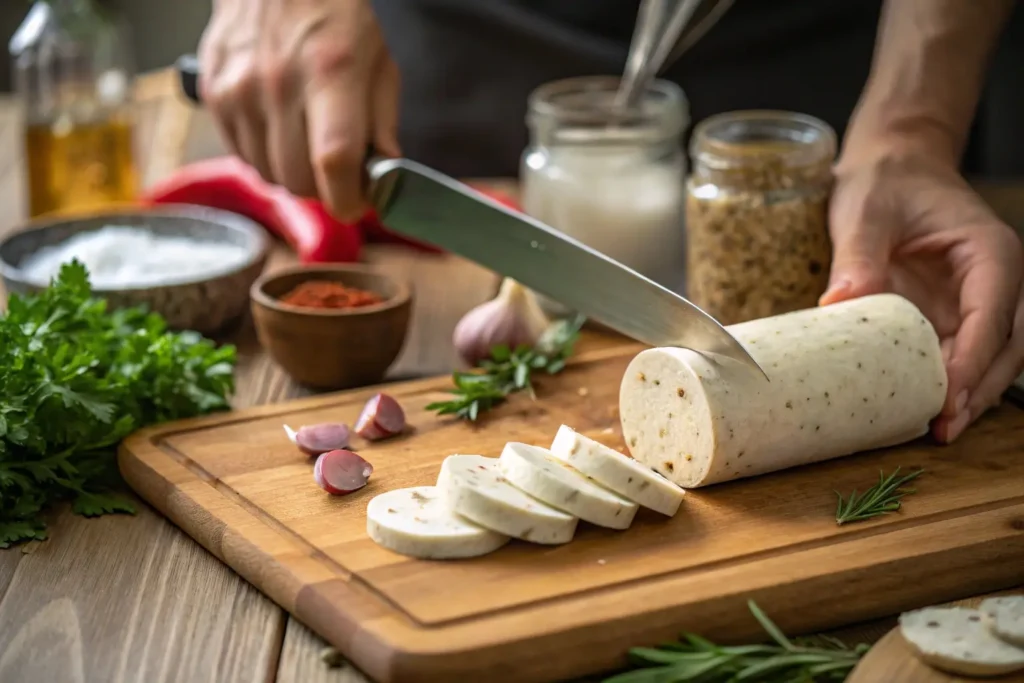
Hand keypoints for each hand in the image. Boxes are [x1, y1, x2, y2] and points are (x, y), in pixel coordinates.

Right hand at [197, 0, 399, 219]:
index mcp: (331, 72)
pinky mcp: (215, 94)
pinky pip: (242, 156)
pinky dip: (266, 157)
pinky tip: (281, 131)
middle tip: (338, 172)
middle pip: (298, 180)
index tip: (360, 203)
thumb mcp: (380, 64)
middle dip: (324, 189)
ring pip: (269, 176)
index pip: (334, 163)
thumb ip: (383, 125)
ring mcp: (240, 90)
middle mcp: (279, 83)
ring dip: (293, 174)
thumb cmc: (337, 18)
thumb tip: (384, 179)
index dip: (349, 198)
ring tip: (308, 145)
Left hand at [821, 149, 1023, 442]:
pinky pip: (962, 353)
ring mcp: (977, 300)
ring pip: (992, 358)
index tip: (950, 394)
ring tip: (938, 430)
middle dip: (979, 389)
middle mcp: (994, 280)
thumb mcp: (867, 211)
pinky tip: (924, 409)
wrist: (892, 168)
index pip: (993, 313)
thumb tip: (839, 301)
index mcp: (989, 251)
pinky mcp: (954, 314)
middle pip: (1005, 346)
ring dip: (971, 394)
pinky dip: (950, 382)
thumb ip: (858, 255)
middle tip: (942, 427)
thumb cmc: (886, 182)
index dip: (975, 358)